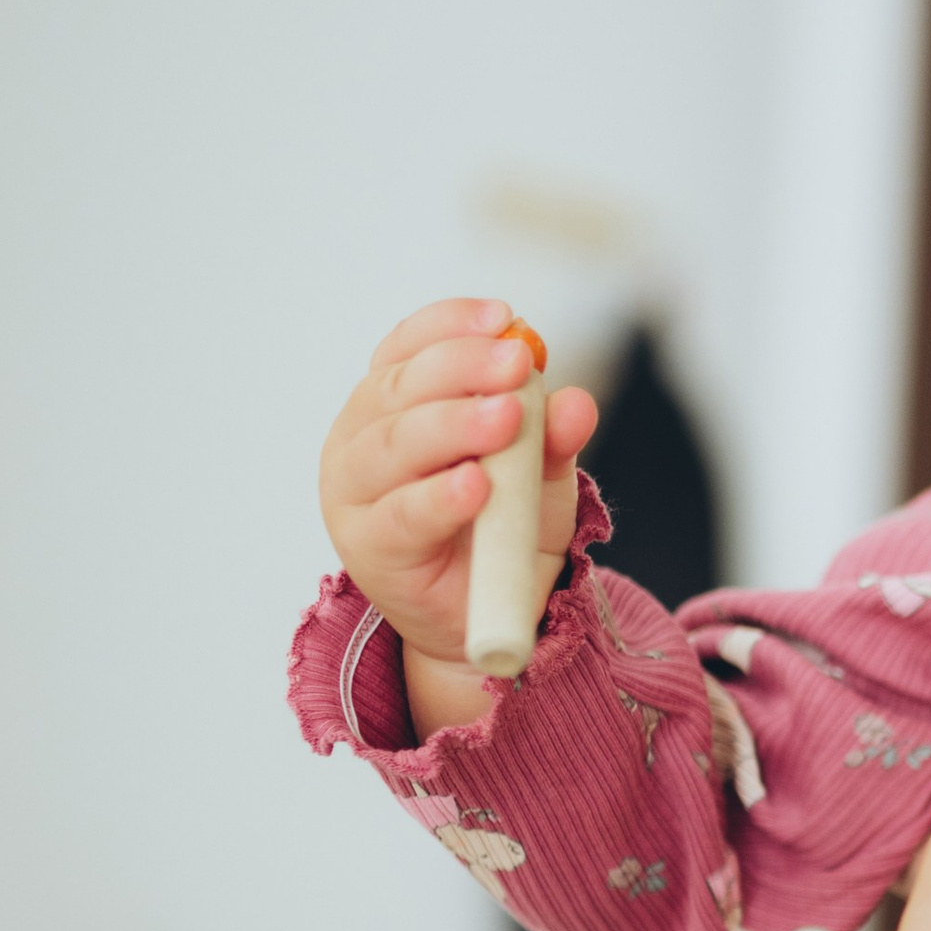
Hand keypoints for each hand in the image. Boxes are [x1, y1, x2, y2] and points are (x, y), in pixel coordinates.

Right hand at [318, 298, 599, 730]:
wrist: (484, 613)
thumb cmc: (500, 526)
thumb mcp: (537, 474)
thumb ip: (551, 438)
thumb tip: (576, 404)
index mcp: (392, 400)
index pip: (410, 345)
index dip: (452, 325)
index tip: (504, 317)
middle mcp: (361, 436)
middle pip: (402, 387)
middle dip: (462, 369)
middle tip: (517, 364)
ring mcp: (354, 492)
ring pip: (395, 446)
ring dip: (452, 427)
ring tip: (505, 419)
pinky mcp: (367, 547)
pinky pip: (403, 516)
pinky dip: (439, 498)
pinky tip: (474, 485)